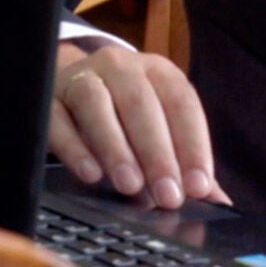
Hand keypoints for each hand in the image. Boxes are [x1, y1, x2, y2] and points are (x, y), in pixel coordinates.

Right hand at [47, 42, 230, 209]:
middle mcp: (119, 66)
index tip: (200, 186)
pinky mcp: (48, 96)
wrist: (68, 84)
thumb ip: (184, 161)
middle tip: (167, 195)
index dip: (193, 144)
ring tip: (131, 186)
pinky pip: (57, 118)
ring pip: (96, 104)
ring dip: (116, 147)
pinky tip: (91, 174)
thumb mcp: (157, 126)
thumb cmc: (123, 112)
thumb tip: (217, 200)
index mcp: (156, 71)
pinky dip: (75, 147)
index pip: (181, 102)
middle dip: (157, 152)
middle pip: (140, 103)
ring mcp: (80, 77)